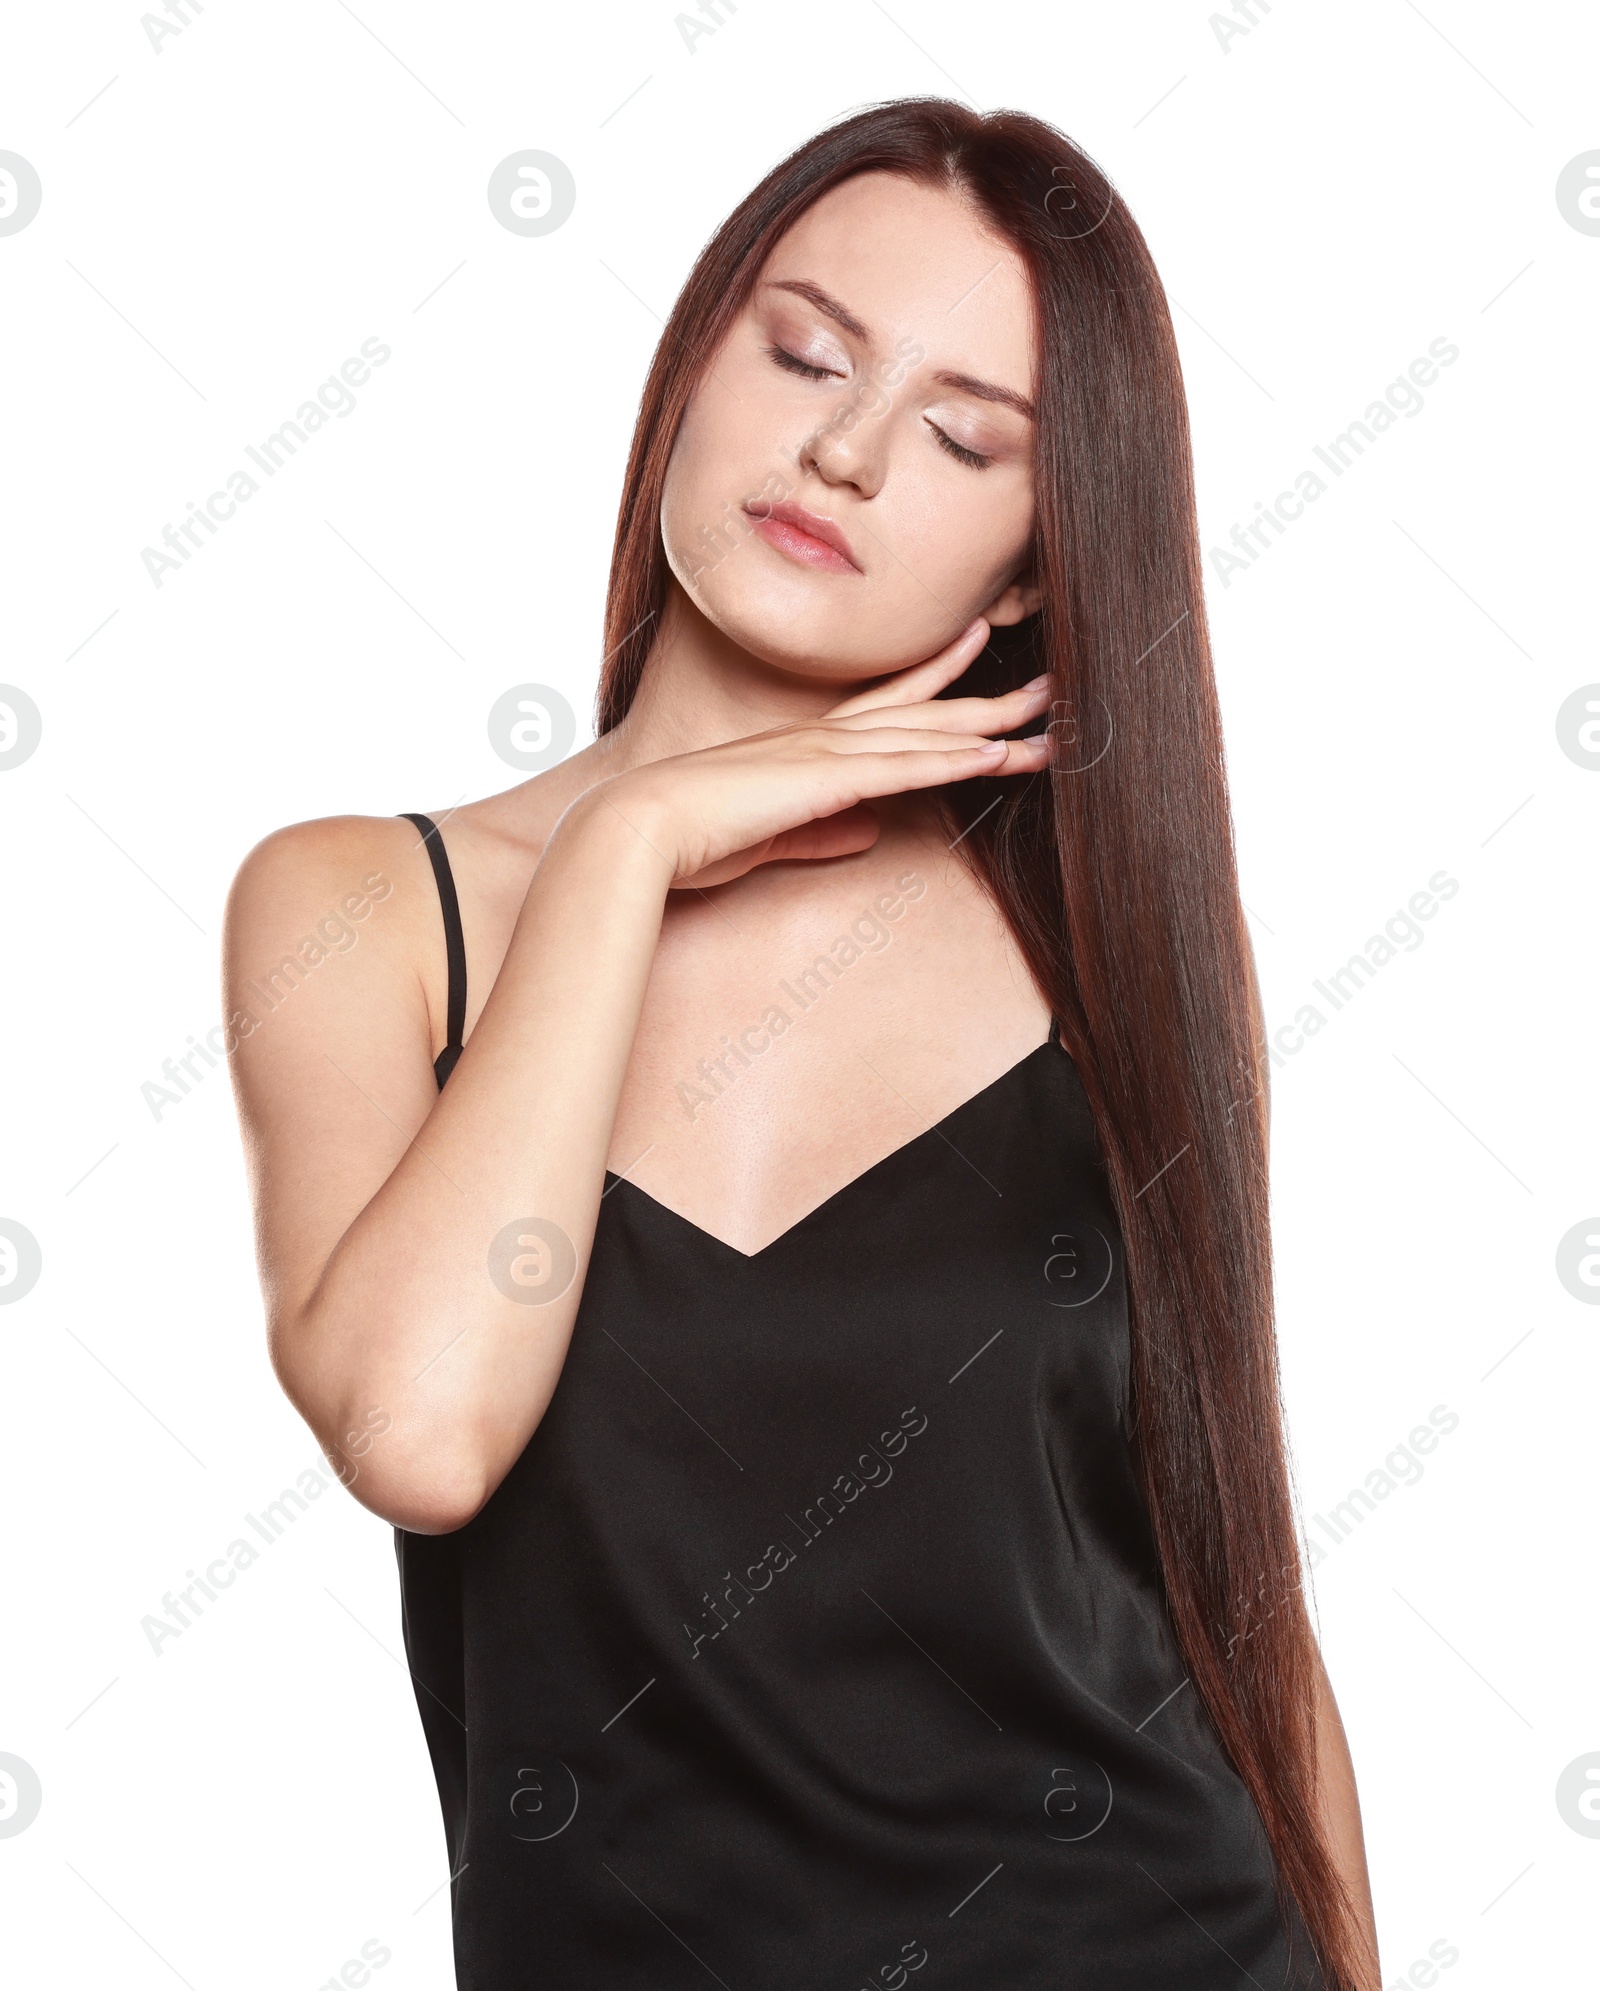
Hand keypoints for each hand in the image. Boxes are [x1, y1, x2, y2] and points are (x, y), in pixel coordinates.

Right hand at [599, 618, 1051, 890]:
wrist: (635, 830)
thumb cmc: (687, 839)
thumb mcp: (772, 838)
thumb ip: (822, 832)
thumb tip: (867, 832)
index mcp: (804, 749)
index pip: (884, 703)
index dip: (936, 675)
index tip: (977, 645)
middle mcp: (822, 741)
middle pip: (924, 713)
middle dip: (990, 699)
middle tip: (1051, 683)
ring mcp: (825, 756)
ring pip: (927, 735)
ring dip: (994, 730)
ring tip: (1051, 720)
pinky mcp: (823, 782)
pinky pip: (903, 768)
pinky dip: (953, 760)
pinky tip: (999, 755)